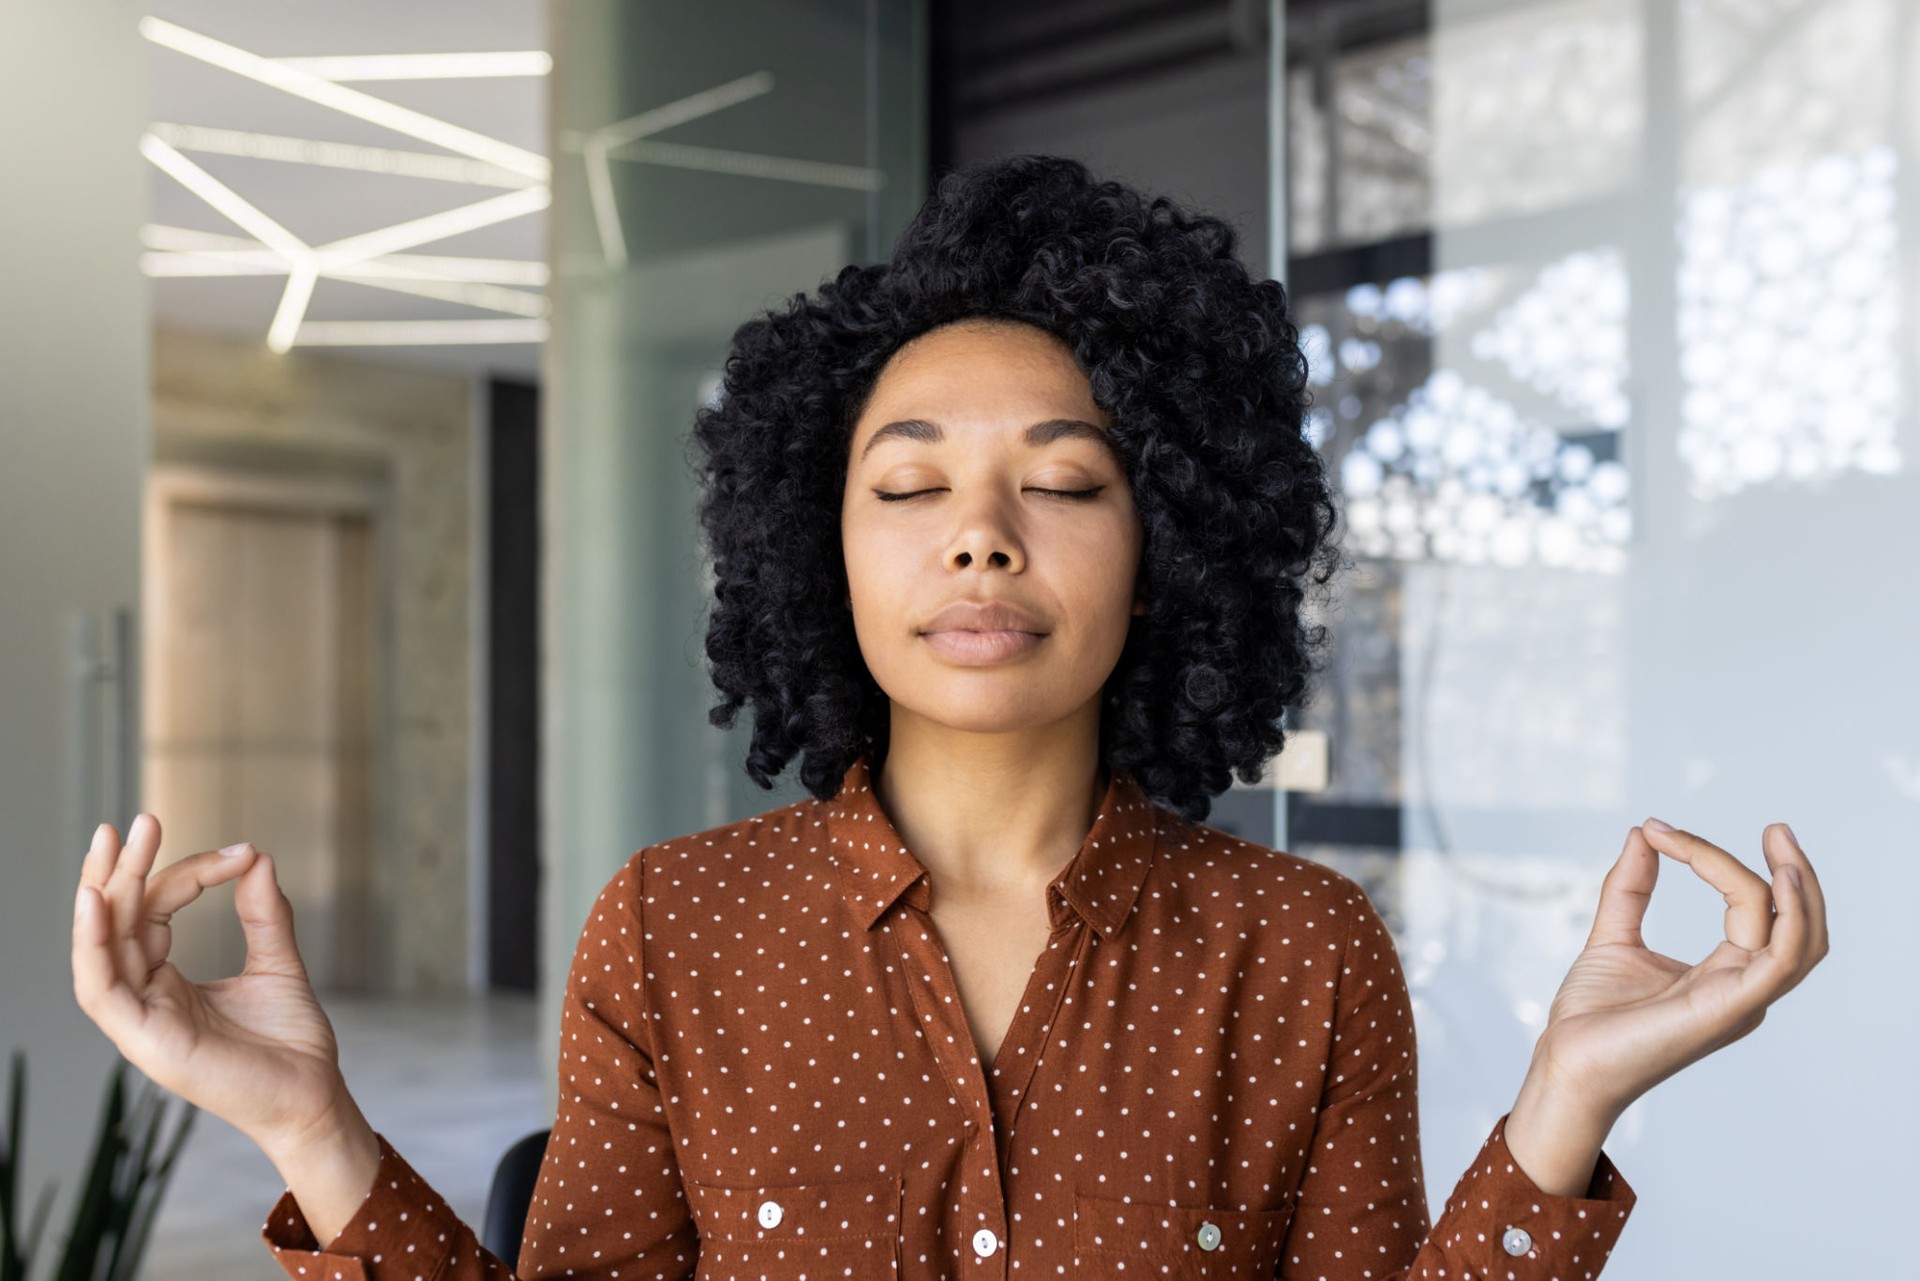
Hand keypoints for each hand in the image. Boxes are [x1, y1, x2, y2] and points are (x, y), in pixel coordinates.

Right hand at [70, 812, 356, 1157]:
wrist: (313, 1096)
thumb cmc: (290, 1043)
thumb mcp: (278, 964)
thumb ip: (263, 914)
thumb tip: (256, 857)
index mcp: (166, 982)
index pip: (154, 913)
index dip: (187, 874)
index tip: (239, 852)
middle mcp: (145, 998)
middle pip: (117, 924)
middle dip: (123, 869)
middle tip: (141, 821)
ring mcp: (140, 1021)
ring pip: (101, 949)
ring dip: (103, 894)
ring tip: (113, 844)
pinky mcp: (145, 1040)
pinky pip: (102, 989)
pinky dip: (94, 945)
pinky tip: (97, 901)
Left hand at [1532, 820, 1829, 1119]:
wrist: (1565, 1062)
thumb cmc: (1591, 1017)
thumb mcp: (1613, 936)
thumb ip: (1631, 887)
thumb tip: (1644, 833)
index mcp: (1724, 974)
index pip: (1749, 906)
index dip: (1711, 859)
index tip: (1658, 829)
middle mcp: (1743, 988)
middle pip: (1793, 924)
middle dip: (1794, 873)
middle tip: (1776, 828)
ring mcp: (1741, 1000)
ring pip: (1800, 940)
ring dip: (1799, 890)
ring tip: (1780, 845)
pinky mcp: (1730, 1008)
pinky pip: (1782, 961)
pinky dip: (1790, 919)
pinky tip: (1776, 880)